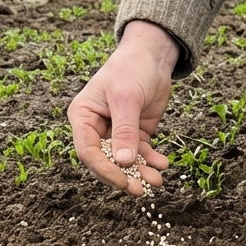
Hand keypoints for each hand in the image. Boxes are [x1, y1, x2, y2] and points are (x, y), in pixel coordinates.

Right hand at [68, 20, 174, 195]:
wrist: (152, 55)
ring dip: (140, 172)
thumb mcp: (126, 98)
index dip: (104, 170)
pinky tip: (162, 163)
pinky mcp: (135, 132)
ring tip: (157, 180)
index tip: (123, 181)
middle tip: (141, 190)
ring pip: (125, 160)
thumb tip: (124, 162)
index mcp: (83, 117)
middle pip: (105, 161)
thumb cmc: (131, 69)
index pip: (87, 151)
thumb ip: (124, 130)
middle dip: (123, 176)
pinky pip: (141, 152)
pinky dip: (151, 160)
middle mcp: (96, 127)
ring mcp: (116, 131)